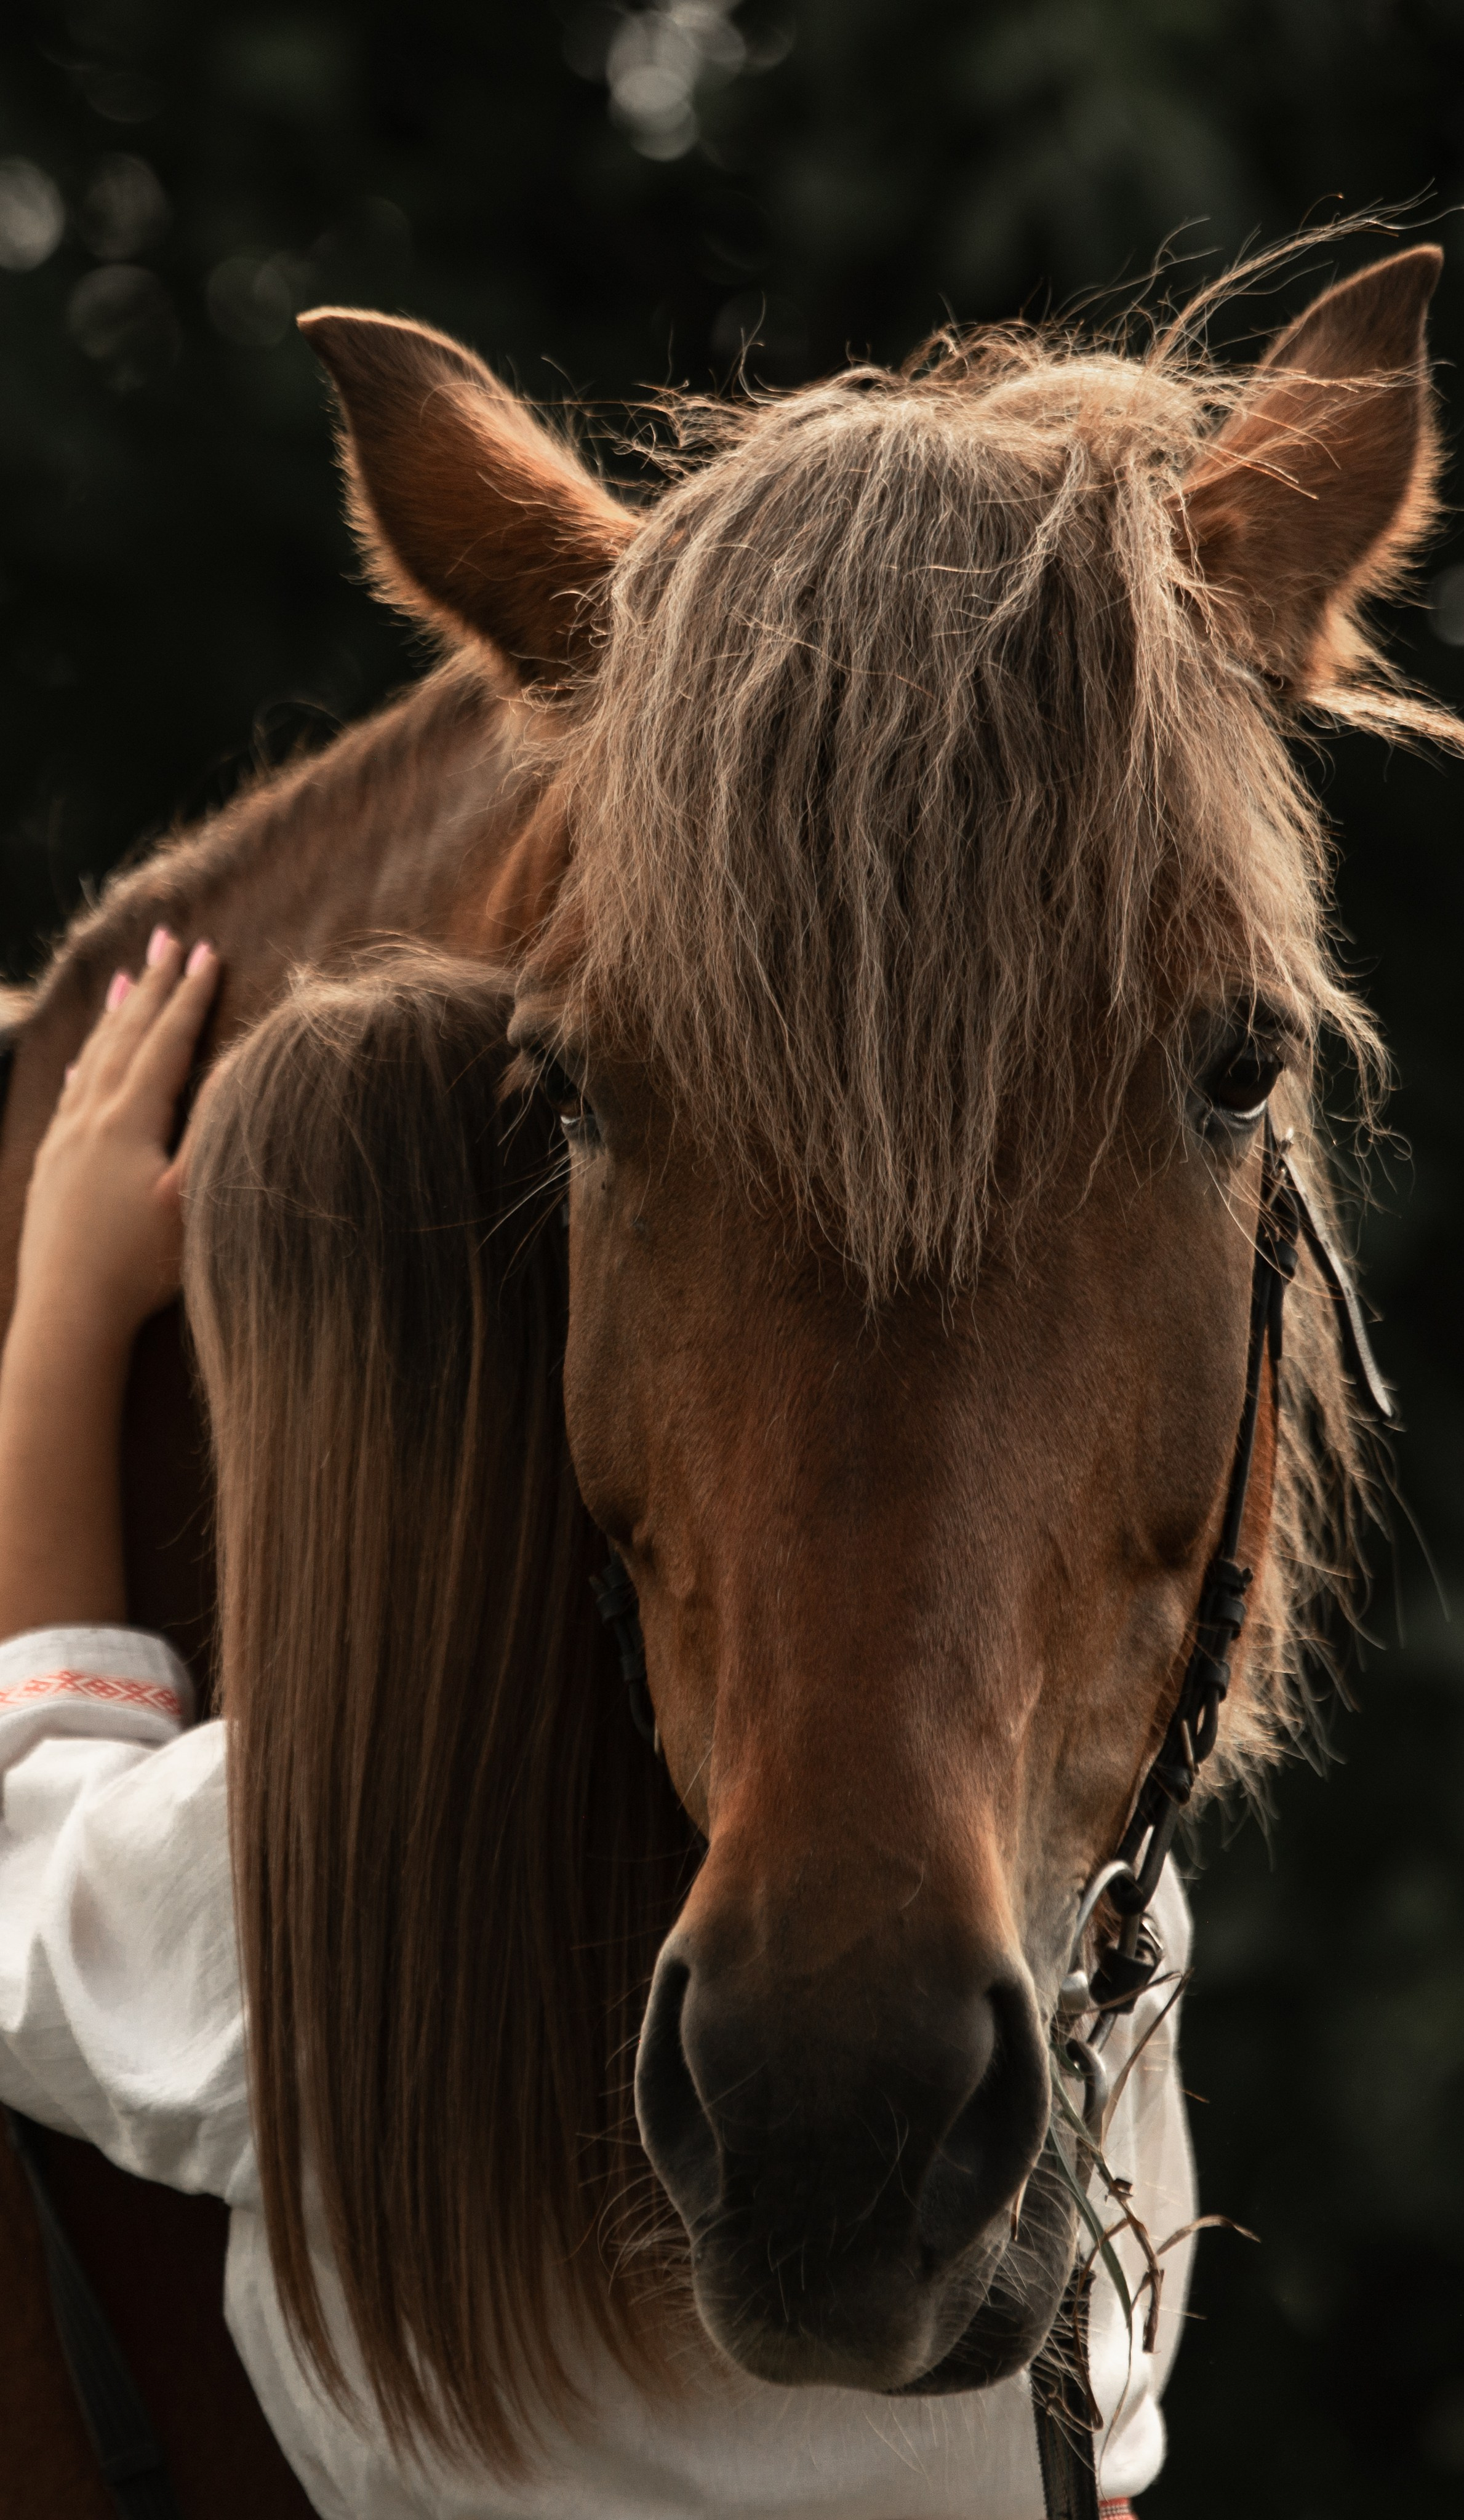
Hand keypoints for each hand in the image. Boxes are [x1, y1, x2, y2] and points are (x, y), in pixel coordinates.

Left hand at [13, 927, 220, 1357]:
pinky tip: (82, 1061)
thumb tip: (235, 1068)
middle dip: (151, 986)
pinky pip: (69, 1097)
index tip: (208, 952)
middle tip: (165, 938)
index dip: (189, 997)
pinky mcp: (50, 1168)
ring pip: (92, 1061)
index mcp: (128, 1122)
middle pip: (125, 1037)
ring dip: (115, 1017)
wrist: (67, 1315)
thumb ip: (211, 1129)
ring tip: (127, 980)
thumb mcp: (191, 1199)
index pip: (166, 1043)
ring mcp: (64, 1143)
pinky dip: (84, 1066)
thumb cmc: (140, 1268)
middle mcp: (89, 1120)